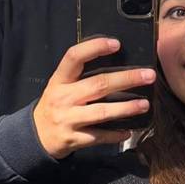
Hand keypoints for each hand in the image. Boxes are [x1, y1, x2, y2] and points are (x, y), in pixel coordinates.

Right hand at [33, 37, 155, 158]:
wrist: (36, 136)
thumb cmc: (55, 105)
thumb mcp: (59, 86)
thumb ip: (80, 76)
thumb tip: (116, 62)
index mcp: (59, 80)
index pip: (73, 57)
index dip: (94, 48)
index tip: (116, 44)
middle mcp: (63, 98)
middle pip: (98, 85)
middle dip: (126, 79)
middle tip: (148, 75)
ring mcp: (69, 119)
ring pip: (101, 112)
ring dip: (125, 108)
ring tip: (144, 104)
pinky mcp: (74, 139)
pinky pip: (99, 136)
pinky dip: (115, 134)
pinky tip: (129, 131)